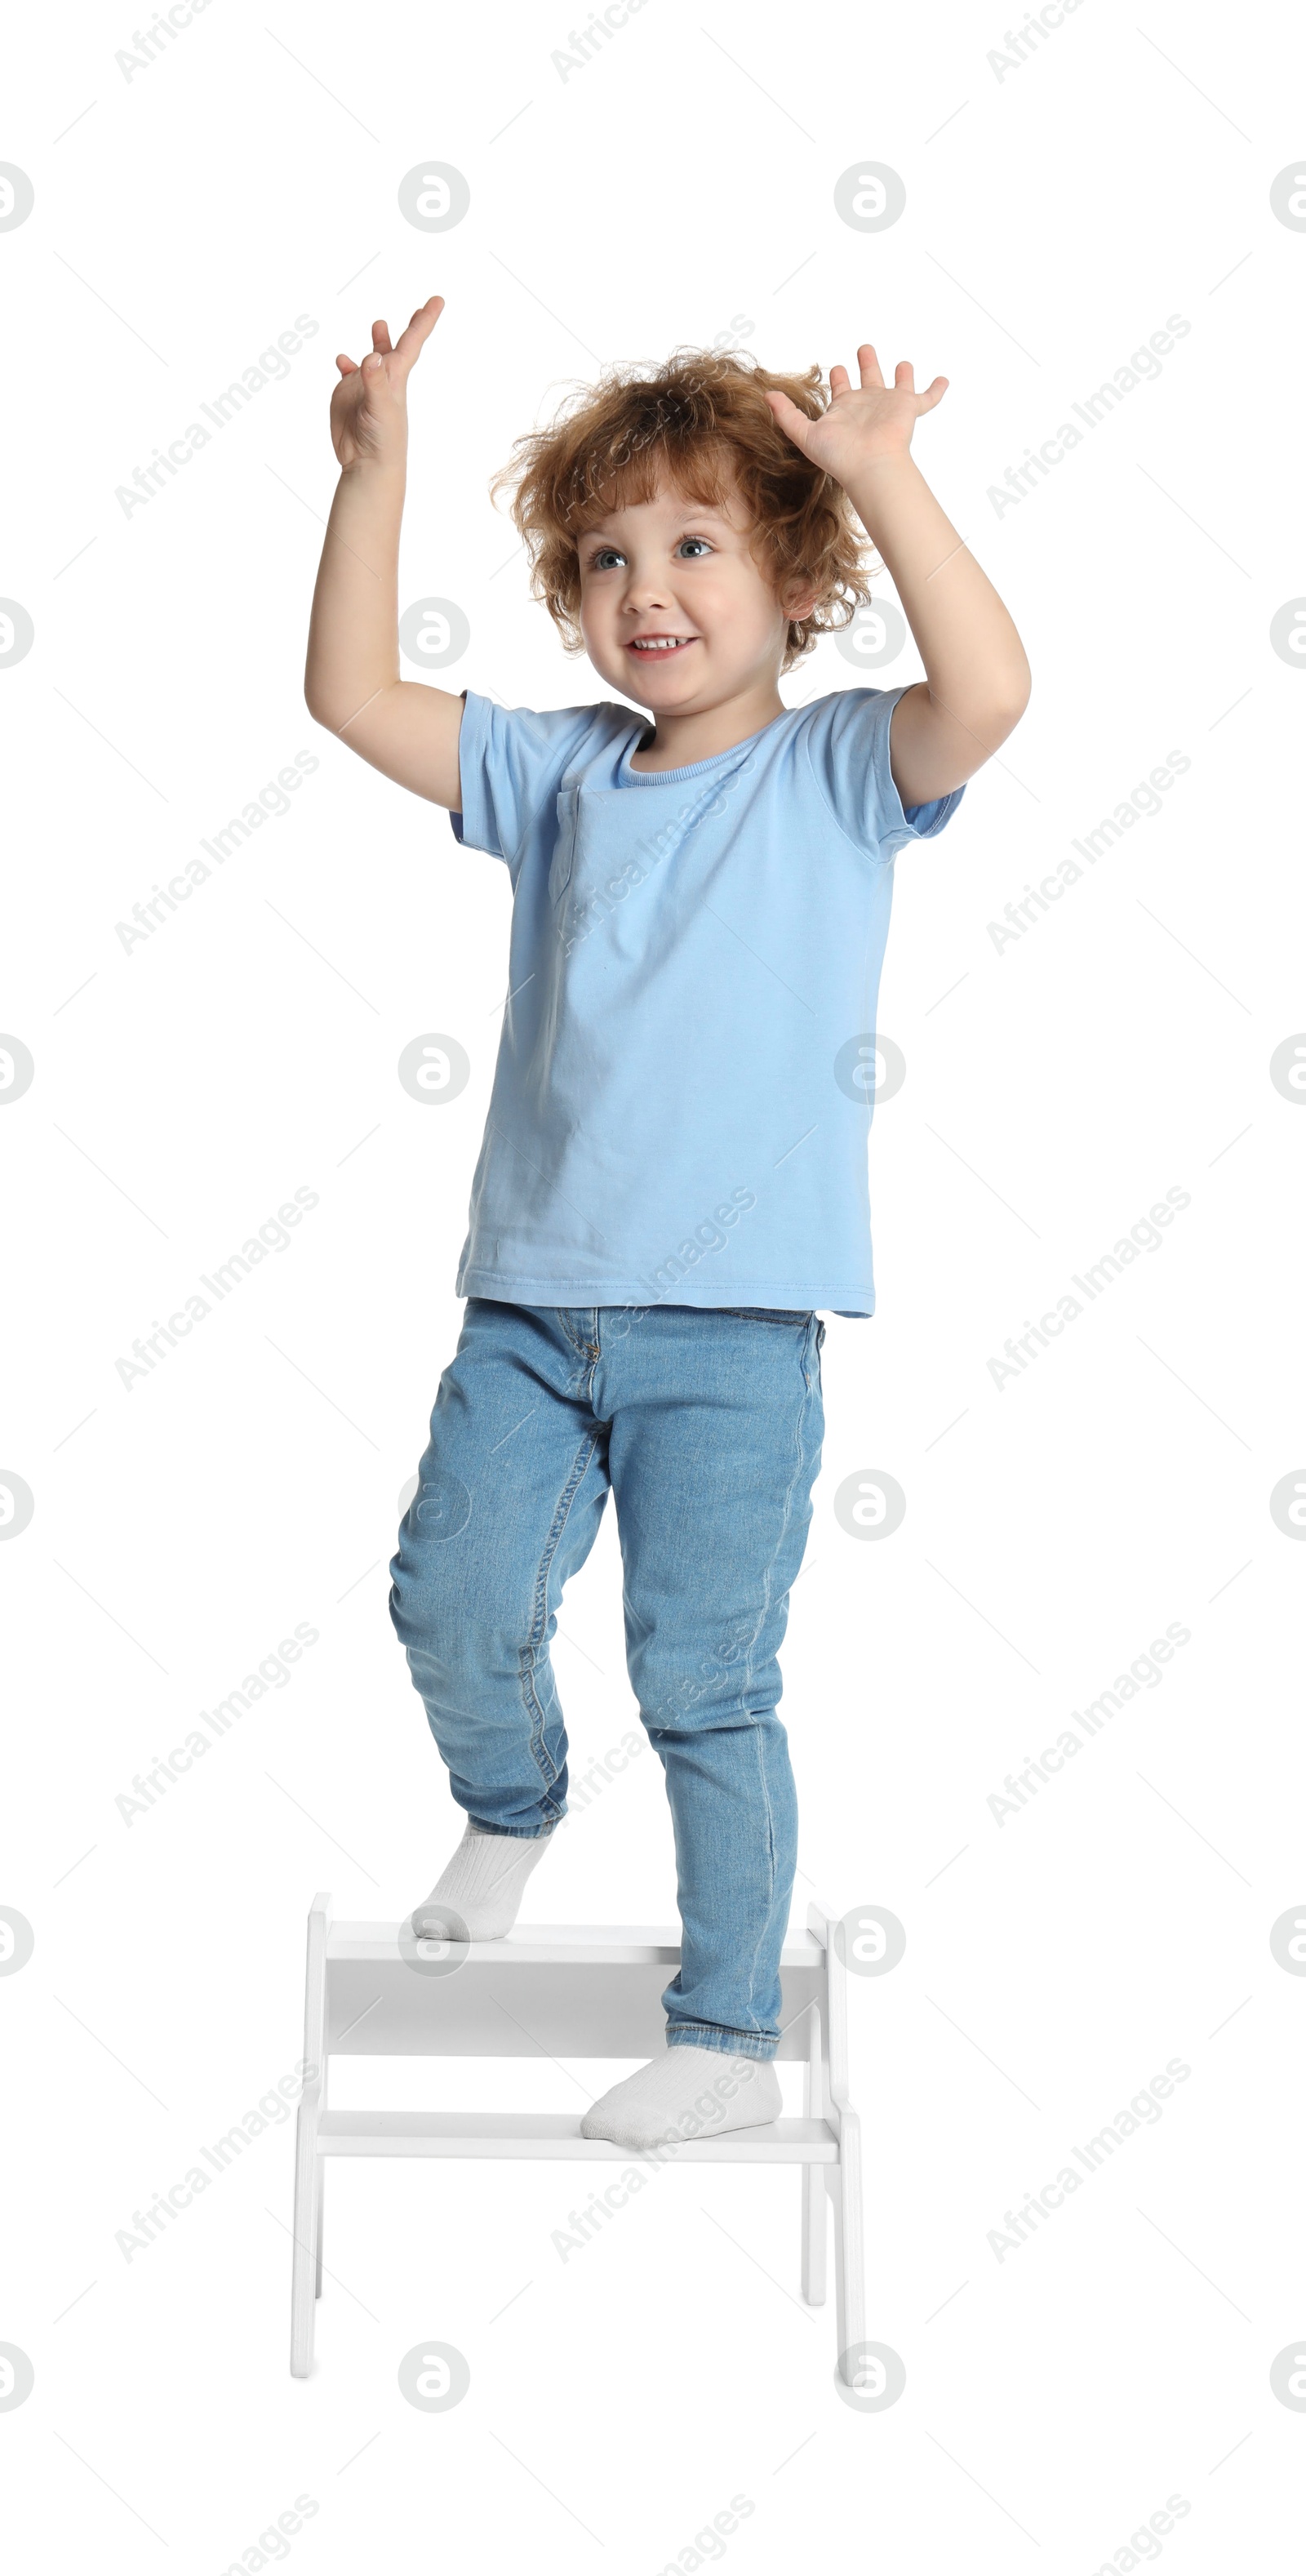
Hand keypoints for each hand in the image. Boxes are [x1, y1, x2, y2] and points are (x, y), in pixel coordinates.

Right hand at [330, 295, 444, 469]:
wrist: (368, 464)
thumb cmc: (384, 440)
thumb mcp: (380, 407)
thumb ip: (375, 381)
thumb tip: (373, 355)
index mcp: (395, 377)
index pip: (412, 341)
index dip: (424, 320)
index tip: (438, 300)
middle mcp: (381, 378)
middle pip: (395, 347)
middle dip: (407, 329)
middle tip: (418, 310)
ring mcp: (364, 386)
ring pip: (371, 358)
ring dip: (376, 343)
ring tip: (379, 326)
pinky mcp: (346, 396)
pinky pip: (347, 374)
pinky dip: (346, 364)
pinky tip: (342, 360)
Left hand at [764, 344, 946, 485]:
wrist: (870, 465)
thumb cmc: (839, 455)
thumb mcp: (805, 433)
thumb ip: (787, 415)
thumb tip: (767, 396)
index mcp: (846, 409)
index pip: (841, 389)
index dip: (838, 377)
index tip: (837, 368)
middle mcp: (868, 405)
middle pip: (868, 379)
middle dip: (866, 364)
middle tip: (865, 349)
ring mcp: (889, 406)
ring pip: (897, 385)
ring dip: (901, 374)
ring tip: (904, 364)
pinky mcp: (908, 409)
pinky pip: (927, 398)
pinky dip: (936, 389)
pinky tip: (944, 380)